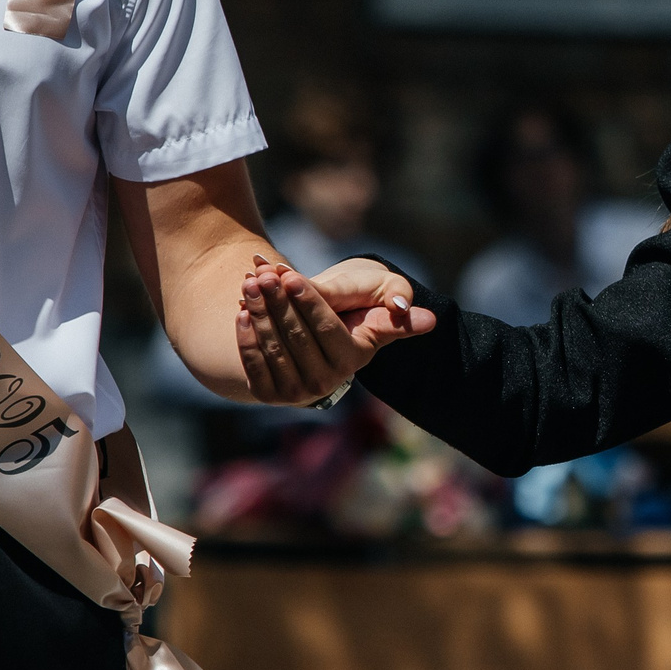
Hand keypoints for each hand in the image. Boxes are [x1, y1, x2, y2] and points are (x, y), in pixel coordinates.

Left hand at [236, 255, 434, 404]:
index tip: (290, 275)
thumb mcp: (378, 306)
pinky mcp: (270, 394)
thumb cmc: (352, 312)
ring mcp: (296, 392)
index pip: (325, 328)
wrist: (315, 343)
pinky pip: (254, 364)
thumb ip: (398, 309)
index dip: (307, 301)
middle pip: (296, 335)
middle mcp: (326, 382)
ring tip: (247, 285)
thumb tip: (430, 320)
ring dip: (258, 314)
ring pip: (273, 346)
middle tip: (261, 275)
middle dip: (277, 302)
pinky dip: (246, 337)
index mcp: (353, 359)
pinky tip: (241, 312)